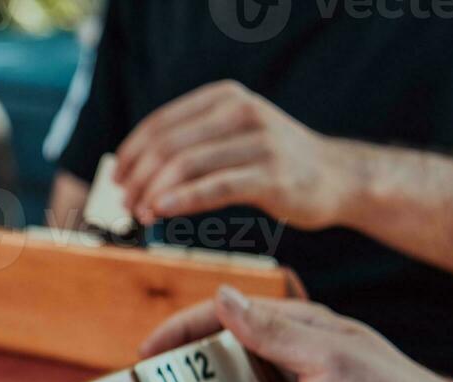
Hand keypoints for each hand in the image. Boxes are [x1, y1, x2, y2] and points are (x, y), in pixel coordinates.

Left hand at [115, 81, 357, 230]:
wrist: (336, 177)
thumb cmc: (273, 162)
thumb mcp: (233, 137)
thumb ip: (192, 145)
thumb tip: (134, 173)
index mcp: (226, 98)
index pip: (161, 123)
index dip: (131, 153)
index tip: (117, 179)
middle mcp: (242, 112)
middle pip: (169, 145)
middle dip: (138, 177)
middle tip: (124, 203)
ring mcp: (260, 143)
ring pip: (187, 166)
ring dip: (154, 193)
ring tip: (139, 213)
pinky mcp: (271, 176)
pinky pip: (216, 187)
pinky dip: (182, 200)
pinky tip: (161, 211)